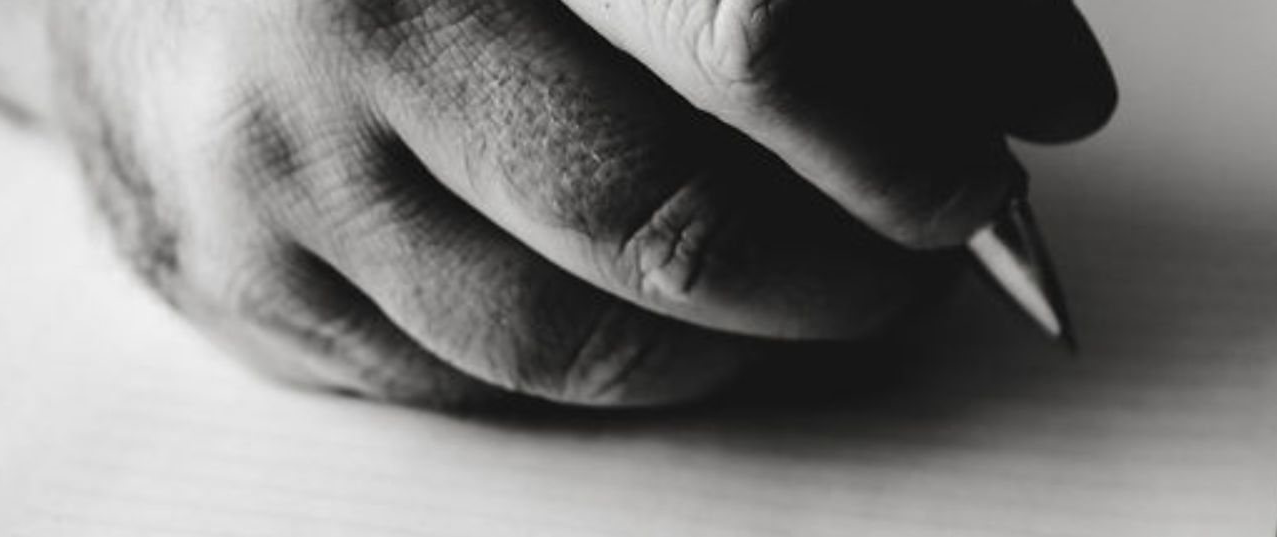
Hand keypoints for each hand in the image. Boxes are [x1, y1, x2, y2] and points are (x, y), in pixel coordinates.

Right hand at [39, 0, 1115, 406]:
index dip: (892, 135)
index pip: (750, 37)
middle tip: (909, 259)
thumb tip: (1044, 90)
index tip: (973, 177)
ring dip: (729, 340)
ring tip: (781, 283)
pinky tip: (620, 294)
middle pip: (670, 222)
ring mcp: (279, 160)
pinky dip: (590, 359)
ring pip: (581, 341)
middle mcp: (364, 14)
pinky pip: (473, 386)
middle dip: (839, 273)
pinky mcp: (232, 279)